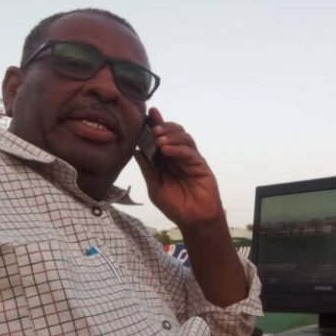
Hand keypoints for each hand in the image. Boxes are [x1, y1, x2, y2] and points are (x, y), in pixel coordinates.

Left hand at [133, 107, 223, 227]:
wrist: (193, 220)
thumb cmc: (175, 205)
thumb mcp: (155, 187)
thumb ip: (148, 169)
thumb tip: (136, 151)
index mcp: (166, 160)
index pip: (160, 138)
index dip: (155, 125)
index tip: (148, 115)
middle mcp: (178, 156)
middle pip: (173, 133)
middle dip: (162, 127)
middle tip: (152, 128)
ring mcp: (190, 159)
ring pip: (183, 138)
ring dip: (170, 135)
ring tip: (158, 139)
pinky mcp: (200, 164)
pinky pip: (189, 151)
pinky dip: (178, 148)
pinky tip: (167, 149)